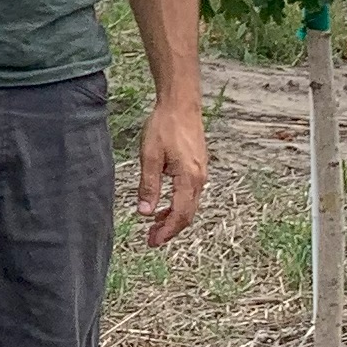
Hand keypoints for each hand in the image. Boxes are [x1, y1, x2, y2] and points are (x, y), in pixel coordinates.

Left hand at [137, 91, 207, 246]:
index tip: (152, 241)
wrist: (181, 105)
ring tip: (155, 226)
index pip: (180, 214)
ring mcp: (201, 173)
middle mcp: (199, 179)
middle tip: (152, 239)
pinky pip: (191, 195)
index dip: (166, 231)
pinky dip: (178, 205)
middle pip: (187, 214)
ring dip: (174, 218)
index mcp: (189, 178)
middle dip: (170, 230)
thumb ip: (148, 186)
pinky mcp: (198, 168)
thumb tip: (145, 213)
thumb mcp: (150, 156)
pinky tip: (164, 206)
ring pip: (189, 205)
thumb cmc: (164, 126)